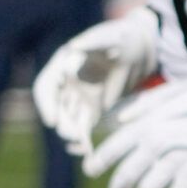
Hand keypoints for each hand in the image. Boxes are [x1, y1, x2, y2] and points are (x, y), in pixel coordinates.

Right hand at [33, 7, 158, 156]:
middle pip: (56, 109)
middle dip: (62, 125)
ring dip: (72, 135)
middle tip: (74, 138)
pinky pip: (84, 127)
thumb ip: (92, 43)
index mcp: (62, 64)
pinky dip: (84, 139)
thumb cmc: (122, 36)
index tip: (52, 122)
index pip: (45, 88)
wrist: (141, 47)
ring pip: (69, 121)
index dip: (46, 105)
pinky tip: (89, 151)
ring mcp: (80, 96)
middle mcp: (67, 83)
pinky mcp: (94, 108)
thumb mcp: (109, 37)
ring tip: (84, 148)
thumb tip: (74, 47)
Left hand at [84, 76, 186, 187]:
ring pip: (152, 187)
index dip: (102, 158)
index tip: (89, 170)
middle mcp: (160, 140)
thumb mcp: (171, 91)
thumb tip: (121, 119)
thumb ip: (145, 105)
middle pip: (132, 170)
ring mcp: (180, 155)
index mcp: (150, 121)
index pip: (118, 143)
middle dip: (120, 187)